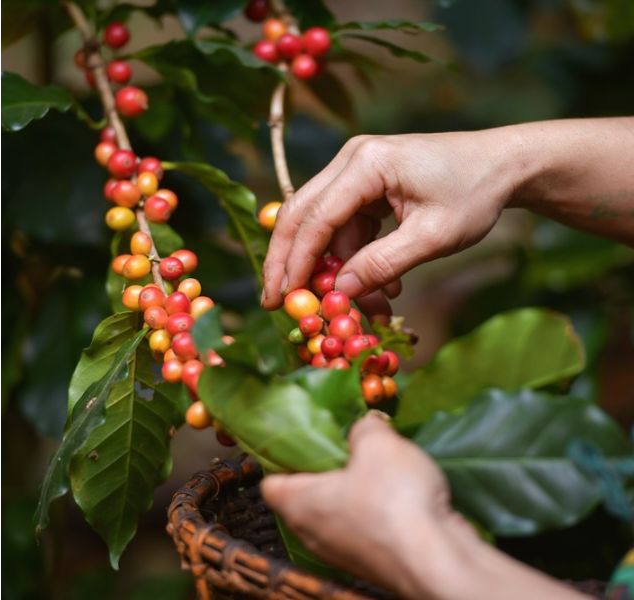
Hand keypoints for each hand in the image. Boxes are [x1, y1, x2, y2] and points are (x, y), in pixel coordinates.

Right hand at [260, 131, 526, 310]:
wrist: (506, 164)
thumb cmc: (475, 194)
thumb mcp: (434, 236)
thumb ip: (383, 263)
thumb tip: (340, 292)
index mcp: (366, 164)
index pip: (316, 217)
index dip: (296, 261)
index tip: (283, 298)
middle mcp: (351, 160)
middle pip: (301, 214)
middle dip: (290, 261)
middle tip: (275, 301)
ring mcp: (355, 169)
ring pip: (322, 224)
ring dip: (335, 266)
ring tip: (364, 305)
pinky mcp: (365, 182)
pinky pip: (344, 224)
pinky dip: (354, 256)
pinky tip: (380, 283)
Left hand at [262, 412, 584, 599]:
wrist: (437, 560)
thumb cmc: (393, 498)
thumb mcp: (378, 443)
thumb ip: (365, 429)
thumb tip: (365, 426)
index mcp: (296, 504)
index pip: (270, 483)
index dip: (284, 461)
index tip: (309, 443)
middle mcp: (310, 534)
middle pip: (306, 498)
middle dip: (327, 474)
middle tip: (352, 452)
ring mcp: (340, 554)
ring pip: (338, 517)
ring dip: (357, 496)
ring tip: (384, 473)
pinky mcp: (371, 566)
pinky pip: (367, 533)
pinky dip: (379, 517)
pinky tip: (404, 501)